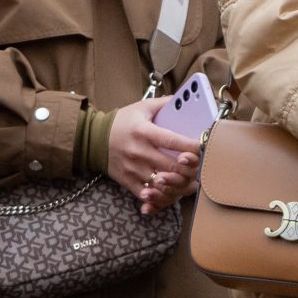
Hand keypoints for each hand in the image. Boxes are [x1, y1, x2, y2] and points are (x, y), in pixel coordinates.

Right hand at [108, 96, 203, 214]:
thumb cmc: (123, 122)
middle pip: (172, 166)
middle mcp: (139, 151)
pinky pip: (148, 195)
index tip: (204, 147)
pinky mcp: (128, 181)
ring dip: (180, 186)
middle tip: (201, 168)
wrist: (93, 139)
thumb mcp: (142, 108)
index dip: (191, 146)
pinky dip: (162, 198)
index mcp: (143, 131)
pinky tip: (173, 193)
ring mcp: (133, 169)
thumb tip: (187, 99)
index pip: (172, 140)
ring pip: (163, 184)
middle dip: (191, 169)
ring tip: (191, 182)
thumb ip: (164, 104)